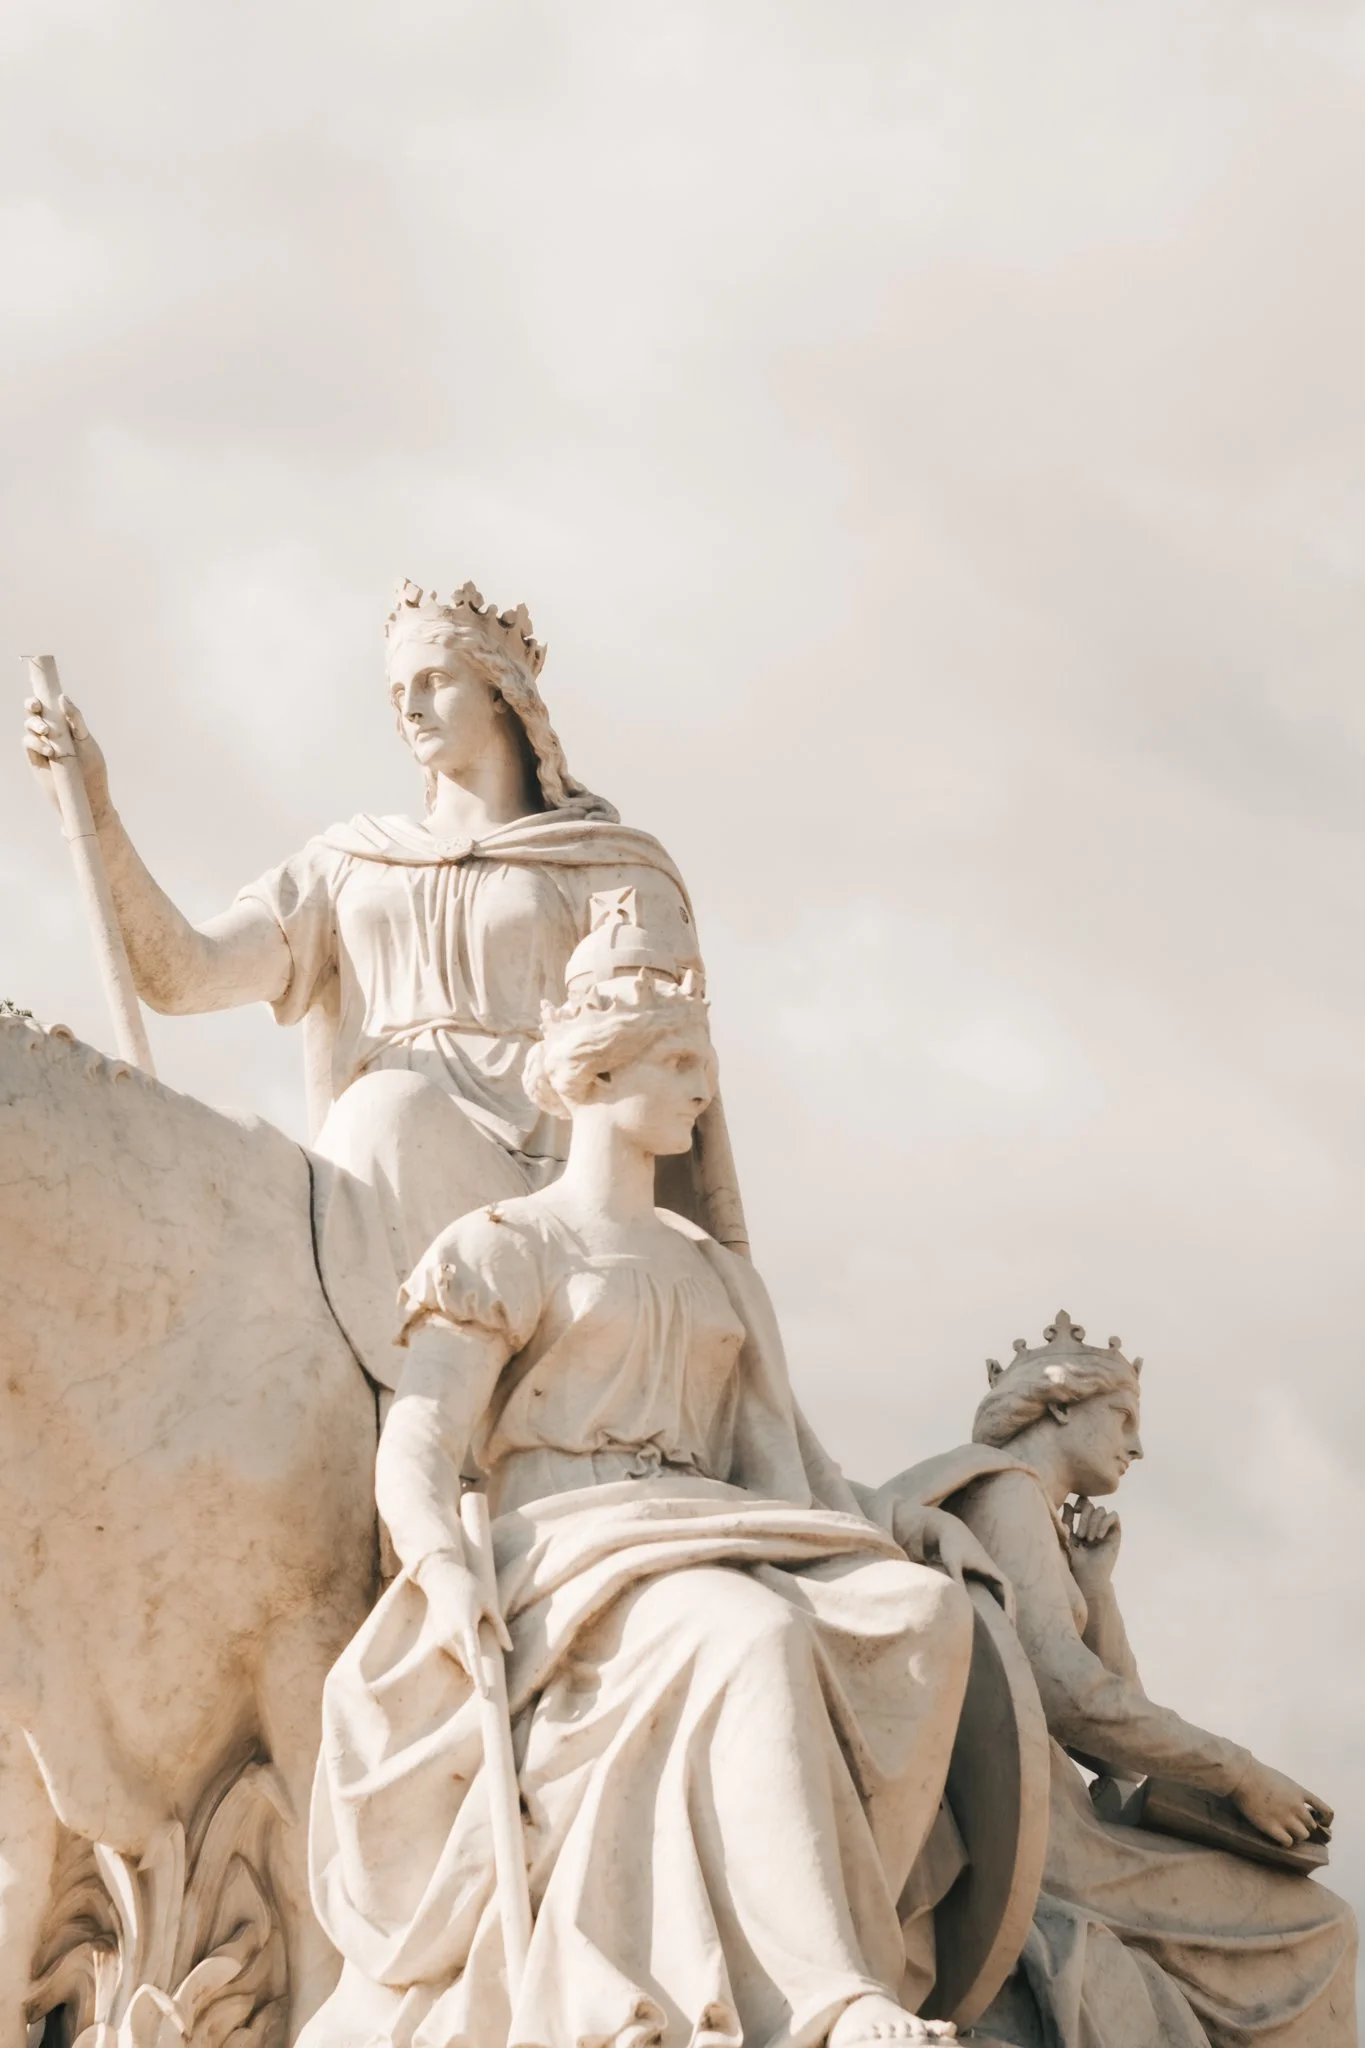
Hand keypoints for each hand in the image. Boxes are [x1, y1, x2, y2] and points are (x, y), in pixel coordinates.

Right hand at [24, 694, 110, 819]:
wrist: (88, 796)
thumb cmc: (91, 767)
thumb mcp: (86, 741)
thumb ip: (75, 719)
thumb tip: (62, 697)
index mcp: (64, 725)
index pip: (49, 706)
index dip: (41, 699)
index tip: (41, 698)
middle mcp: (51, 733)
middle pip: (34, 713)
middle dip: (32, 707)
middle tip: (37, 708)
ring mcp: (41, 746)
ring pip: (29, 728)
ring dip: (35, 726)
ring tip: (47, 733)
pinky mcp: (35, 759)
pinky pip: (28, 744)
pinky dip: (35, 743)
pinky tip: (49, 750)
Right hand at [412, 1549, 511, 1681]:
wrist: (440, 1577)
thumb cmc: (468, 1586)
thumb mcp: (488, 1601)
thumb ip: (499, 1626)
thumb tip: (508, 1648)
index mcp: (465, 1626)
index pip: (473, 1656)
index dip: (480, 1676)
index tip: (484, 1694)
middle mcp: (451, 1635)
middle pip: (470, 1661)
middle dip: (479, 1669)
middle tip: (488, 1670)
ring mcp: (443, 1638)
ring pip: (463, 1656)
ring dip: (472, 1653)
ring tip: (472, 1622)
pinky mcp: (439, 1638)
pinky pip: (456, 1650)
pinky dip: (464, 1646)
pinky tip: (464, 1622)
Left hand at [897, 1504, 1015, 1624]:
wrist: (944, 1529)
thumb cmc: (948, 1544)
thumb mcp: (952, 1561)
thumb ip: (956, 1578)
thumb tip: (961, 1599)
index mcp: (989, 1567)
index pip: (1006, 1589)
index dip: (1009, 1605)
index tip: (1008, 1622)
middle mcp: (990, 1570)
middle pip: (1007, 1594)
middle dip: (1010, 1611)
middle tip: (1010, 1633)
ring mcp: (983, 1573)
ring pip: (999, 1594)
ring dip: (1003, 1608)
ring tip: (1002, 1629)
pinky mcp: (975, 1574)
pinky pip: (988, 1592)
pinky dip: (991, 1604)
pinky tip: (985, 1617)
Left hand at [1063, 1496, 1120, 1586]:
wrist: (1088, 1577)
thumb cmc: (1076, 1560)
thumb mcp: (1068, 1537)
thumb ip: (1067, 1520)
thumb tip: (1068, 1504)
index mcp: (1083, 1523)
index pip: (1084, 1503)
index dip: (1080, 1502)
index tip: (1075, 1511)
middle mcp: (1095, 1524)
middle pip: (1091, 1505)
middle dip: (1085, 1518)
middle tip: (1081, 1535)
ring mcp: (1106, 1528)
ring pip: (1101, 1510)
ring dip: (1094, 1523)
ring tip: (1089, 1539)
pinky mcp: (1115, 1533)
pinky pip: (1114, 1516)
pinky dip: (1105, 1523)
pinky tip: (1099, 1536)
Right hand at [1231, 1758, 1332, 1848]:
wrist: (1243, 1777)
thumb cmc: (1260, 1774)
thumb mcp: (1284, 1780)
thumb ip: (1293, 1794)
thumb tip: (1298, 1805)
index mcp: (1300, 1793)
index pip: (1325, 1810)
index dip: (1326, 1820)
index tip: (1321, 1823)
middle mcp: (1297, 1807)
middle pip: (1311, 1826)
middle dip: (1303, 1825)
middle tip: (1293, 1824)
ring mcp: (1286, 1818)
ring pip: (1302, 1836)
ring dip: (1295, 1835)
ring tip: (1285, 1831)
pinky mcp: (1273, 1828)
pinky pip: (1288, 1842)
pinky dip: (1285, 1841)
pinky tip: (1277, 1836)